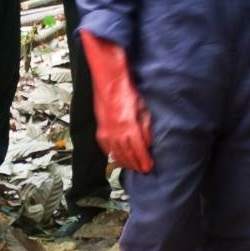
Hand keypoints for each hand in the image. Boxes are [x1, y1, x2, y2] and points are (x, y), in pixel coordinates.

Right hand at [80, 31, 152, 173]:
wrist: (108, 80)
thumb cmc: (126, 90)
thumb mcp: (142, 107)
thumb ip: (146, 127)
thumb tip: (148, 142)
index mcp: (128, 126)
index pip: (138, 150)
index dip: (144, 161)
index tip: (149, 167)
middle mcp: (116, 132)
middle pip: (127, 155)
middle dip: (136, 164)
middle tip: (143, 170)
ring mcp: (106, 132)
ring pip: (116, 154)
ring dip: (125, 162)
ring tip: (132, 167)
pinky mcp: (100, 129)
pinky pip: (106, 148)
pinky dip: (113, 155)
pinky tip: (117, 158)